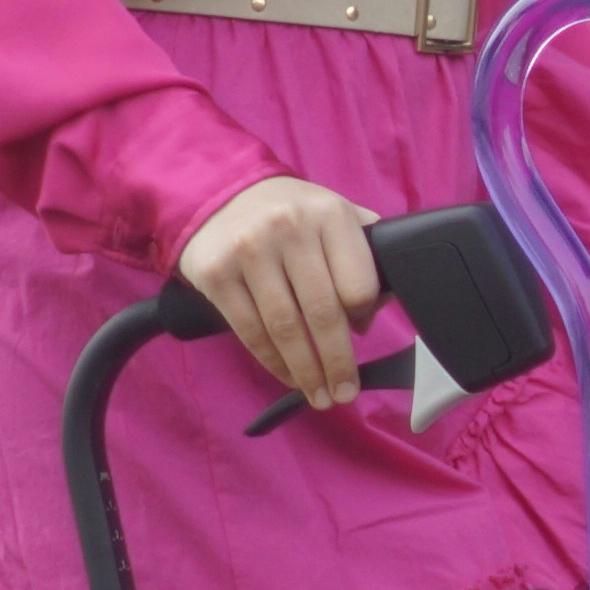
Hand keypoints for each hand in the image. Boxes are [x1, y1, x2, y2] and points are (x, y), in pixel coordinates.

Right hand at [177, 174, 383, 406]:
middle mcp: (289, 228)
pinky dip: (272, 362)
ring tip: (320, 396)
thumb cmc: (291, 214)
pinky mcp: (215, 274)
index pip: (357, 284)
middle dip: (338, 363)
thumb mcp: (334, 214)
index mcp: (329, 214)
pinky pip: (250, 331)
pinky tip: (288, 376)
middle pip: (323, 313)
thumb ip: (362, 252)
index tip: (362, 335)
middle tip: (345, 393)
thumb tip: (374, 312)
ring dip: (306, 372)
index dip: (363, 316)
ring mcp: (248, 251)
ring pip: (285, 329)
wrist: (221, 193)